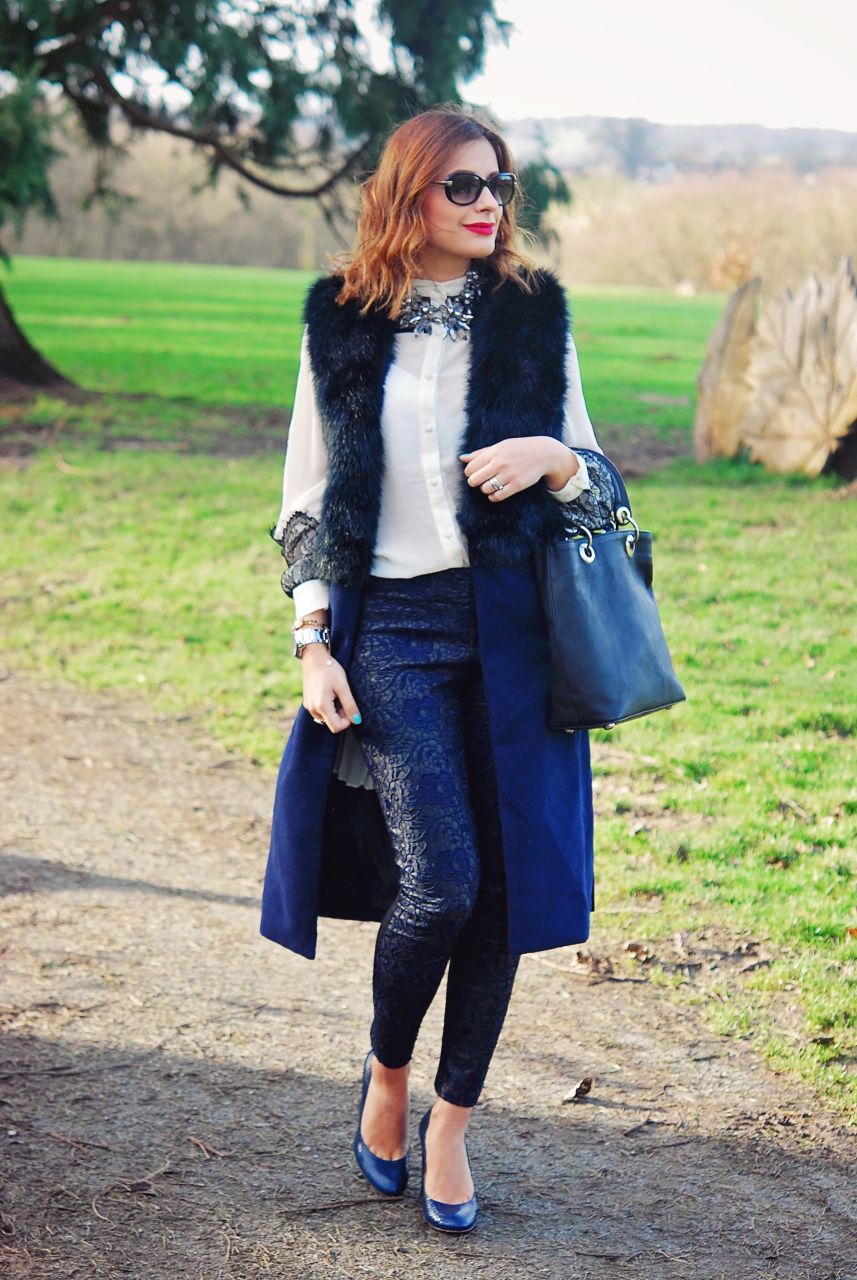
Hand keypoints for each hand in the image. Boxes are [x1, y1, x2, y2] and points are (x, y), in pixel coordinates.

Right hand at [301, 646, 361, 732]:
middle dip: (341, 715)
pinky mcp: (307, 702)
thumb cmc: (330, 669)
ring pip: (326, 718)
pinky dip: (327, 707)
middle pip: (331, 723)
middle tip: (344, 698)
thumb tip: (357, 721)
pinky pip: (320, 712)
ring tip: (336, 694)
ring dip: (334, 711)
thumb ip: (350, 705)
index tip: (351, 708)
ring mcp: (308, 706)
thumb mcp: (343, 687)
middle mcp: (312, 709)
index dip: (347, 722)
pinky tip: (329, 694)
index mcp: (321, 706)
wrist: (314, 657)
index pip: (336, 727)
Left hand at [459, 437, 577, 500]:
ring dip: (486, 490)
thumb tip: (462, 458)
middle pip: (474, 480)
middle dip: (475, 483)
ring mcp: (509, 475)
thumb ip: (481, 453)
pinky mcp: (517, 485)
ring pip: (485, 489)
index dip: (470, 473)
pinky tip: (496, 493)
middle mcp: (500, 463)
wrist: (544, 453)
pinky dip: (494, 497)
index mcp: (494, 452)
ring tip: (491, 486)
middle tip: (481, 481)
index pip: (470, 468)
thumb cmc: (519, 449)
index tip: (476, 473)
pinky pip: (498, 496)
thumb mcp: (500, 446)